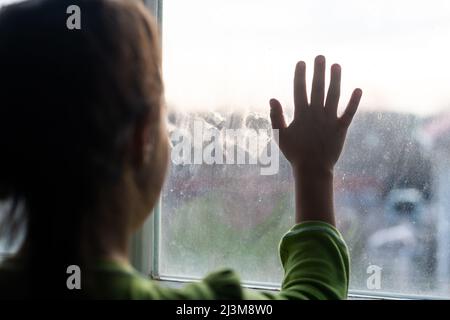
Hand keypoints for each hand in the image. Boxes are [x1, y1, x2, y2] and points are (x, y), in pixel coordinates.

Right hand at [270, 55, 361, 175]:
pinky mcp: (341, 128)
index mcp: (301, 114)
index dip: (300, 75)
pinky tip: (358, 89)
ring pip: (334, 96)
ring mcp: (330, 120)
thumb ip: (276, 117)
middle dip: (319, 71)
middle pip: (318, 88)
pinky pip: (349, 112)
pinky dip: (354, 101)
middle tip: (320, 56)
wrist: (313, 169)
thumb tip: (272, 98)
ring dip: (335, 80)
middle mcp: (316, 114)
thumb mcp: (281, 135)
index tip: (301, 62)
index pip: (300, 90)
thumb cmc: (295, 153)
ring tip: (336, 65)